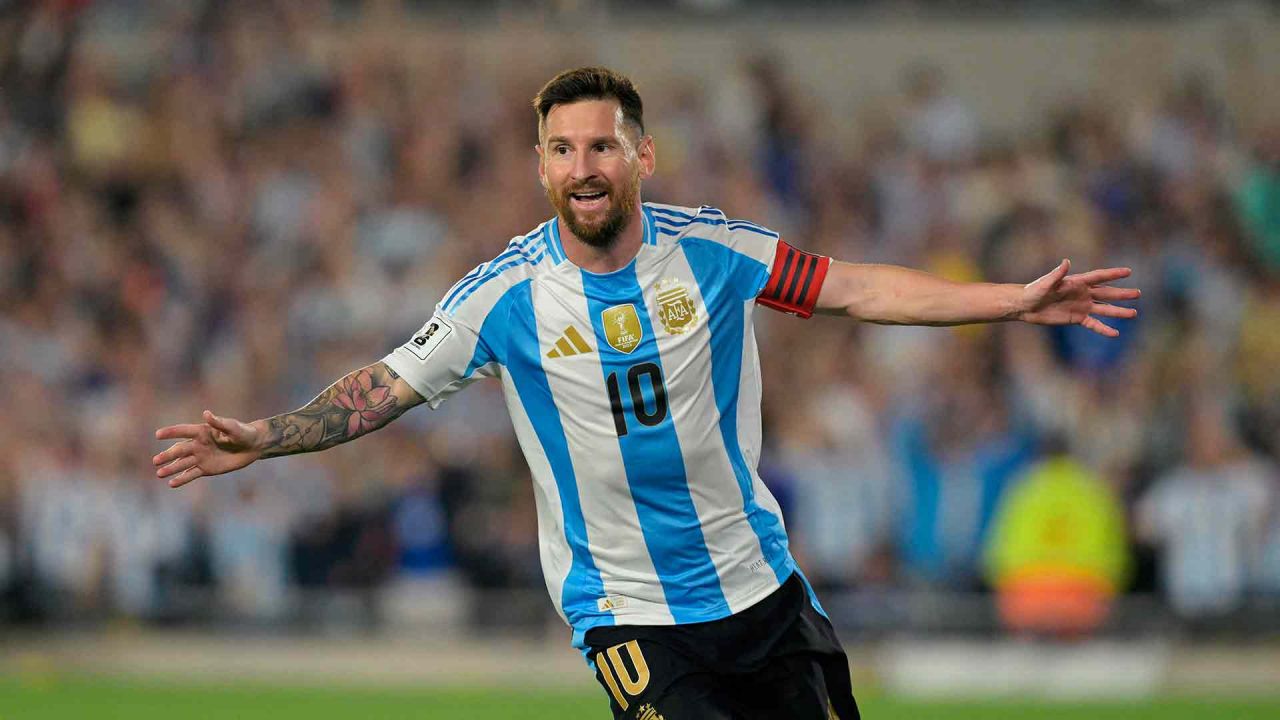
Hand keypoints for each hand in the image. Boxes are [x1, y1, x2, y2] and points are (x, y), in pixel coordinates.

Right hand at [153, 410, 263, 487]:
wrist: (252, 447)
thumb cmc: (243, 432)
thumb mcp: (233, 427)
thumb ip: (219, 422)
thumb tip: (206, 414)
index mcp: (202, 432)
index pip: (183, 431)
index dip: (171, 432)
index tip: (158, 434)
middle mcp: (198, 444)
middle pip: (180, 450)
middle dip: (168, 455)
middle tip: (156, 461)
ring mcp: (201, 457)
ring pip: (182, 464)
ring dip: (171, 468)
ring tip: (159, 474)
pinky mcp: (206, 469)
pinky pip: (191, 474)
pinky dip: (182, 479)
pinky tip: (172, 483)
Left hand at [1018, 259, 1139, 336]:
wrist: (1025, 306)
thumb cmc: (1033, 291)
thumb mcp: (1045, 283)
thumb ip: (1057, 274)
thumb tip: (1066, 262)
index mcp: (1077, 282)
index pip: (1099, 277)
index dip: (1113, 274)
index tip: (1128, 271)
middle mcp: (1082, 293)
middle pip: (1106, 293)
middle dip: (1122, 294)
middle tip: (1138, 293)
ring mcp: (1081, 306)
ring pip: (1104, 309)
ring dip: (1118, 312)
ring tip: (1134, 313)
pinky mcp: (1076, 318)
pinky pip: (1093, 324)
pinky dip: (1104, 329)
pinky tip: (1115, 333)